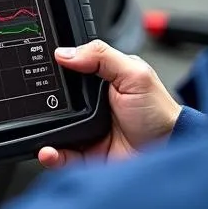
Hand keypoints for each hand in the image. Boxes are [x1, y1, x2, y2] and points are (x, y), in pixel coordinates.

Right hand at [38, 40, 182, 167]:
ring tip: (40, 128)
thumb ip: (102, 56)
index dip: (54, 71)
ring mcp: (85, 131)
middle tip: (38, 102)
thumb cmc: (159, 113)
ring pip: (54, 129)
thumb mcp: (134, 74)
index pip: (68, 72)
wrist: (169, 149)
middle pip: (55, 102)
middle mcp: (89, 106)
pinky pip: (60, 156)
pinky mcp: (85, 155)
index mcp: (99, 82)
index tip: (41, 70)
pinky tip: (48, 150)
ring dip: (43, 131)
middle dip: (43, 103)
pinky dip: (51, 155)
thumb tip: (65, 53)